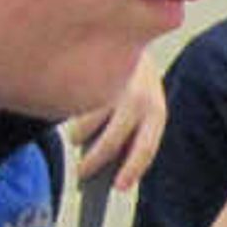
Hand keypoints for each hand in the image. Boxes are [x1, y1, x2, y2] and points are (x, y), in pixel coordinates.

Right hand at [66, 55, 165, 189]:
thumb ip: (131, 136)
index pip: (146, 148)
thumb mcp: (141, 110)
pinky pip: (72, 107)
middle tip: (81, 175)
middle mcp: (138, 99)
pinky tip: (71, 109)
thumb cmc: (133, 89)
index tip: (118, 187)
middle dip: (93, 164)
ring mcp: (112, 86)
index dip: (132, 169)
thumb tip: (104, 169)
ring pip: (86, 126)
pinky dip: (70, 117)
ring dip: (79, 138)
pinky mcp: (89, 76)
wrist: (128, 39)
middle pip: (111, 142)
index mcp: (156, 114)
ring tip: (78, 139)